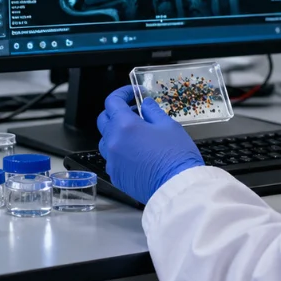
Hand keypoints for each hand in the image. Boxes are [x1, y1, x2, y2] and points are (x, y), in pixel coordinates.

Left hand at [97, 85, 204, 203]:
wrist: (176, 187)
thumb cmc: (176, 156)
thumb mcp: (168, 125)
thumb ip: (152, 111)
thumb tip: (145, 105)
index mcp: (125, 126)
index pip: (113, 101)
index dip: (122, 93)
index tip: (133, 93)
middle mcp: (113, 143)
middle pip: (104, 120)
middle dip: (117, 112)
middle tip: (135, 111)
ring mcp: (113, 161)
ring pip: (105, 140)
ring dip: (116, 132)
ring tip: (136, 133)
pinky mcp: (116, 176)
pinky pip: (112, 158)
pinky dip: (120, 151)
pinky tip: (137, 152)